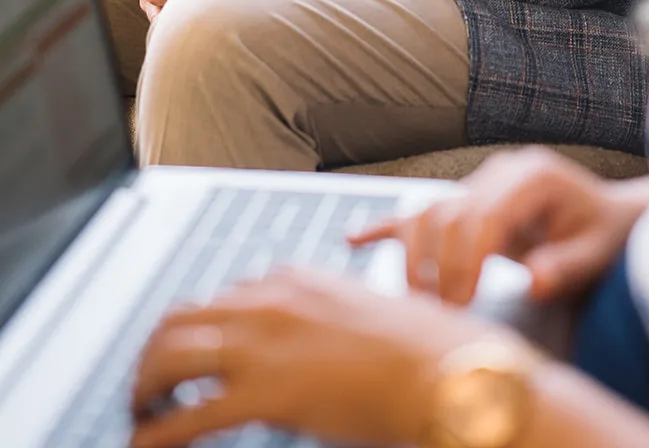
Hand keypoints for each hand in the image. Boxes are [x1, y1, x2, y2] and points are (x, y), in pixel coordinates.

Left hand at [130, 266, 496, 447]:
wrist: (442, 371)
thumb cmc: (416, 350)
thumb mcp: (355, 317)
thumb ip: (316, 323)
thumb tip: (296, 354)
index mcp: (292, 279)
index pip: (219, 299)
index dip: (195, 335)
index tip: (188, 359)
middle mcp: (269, 301)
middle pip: (179, 320)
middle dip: (152, 357)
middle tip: (147, 390)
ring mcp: (264, 344)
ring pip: (168, 356)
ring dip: (144, 388)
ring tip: (143, 416)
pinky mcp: (264, 393)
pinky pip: (187, 415)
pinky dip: (156, 433)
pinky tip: (148, 445)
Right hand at [351, 147, 648, 305]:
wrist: (608, 215)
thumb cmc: (604, 235)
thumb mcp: (596, 252)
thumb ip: (565, 266)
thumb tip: (533, 280)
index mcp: (532, 177)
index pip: (483, 214)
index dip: (466, 259)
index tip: (461, 303)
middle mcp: (499, 172)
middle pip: (448, 212)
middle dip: (437, 266)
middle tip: (440, 315)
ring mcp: (479, 183)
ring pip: (427, 209)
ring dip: (414, 255)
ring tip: (417, 301)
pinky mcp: (466, 200)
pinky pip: (422, 210)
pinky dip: (387, 226)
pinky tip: (353, 240)